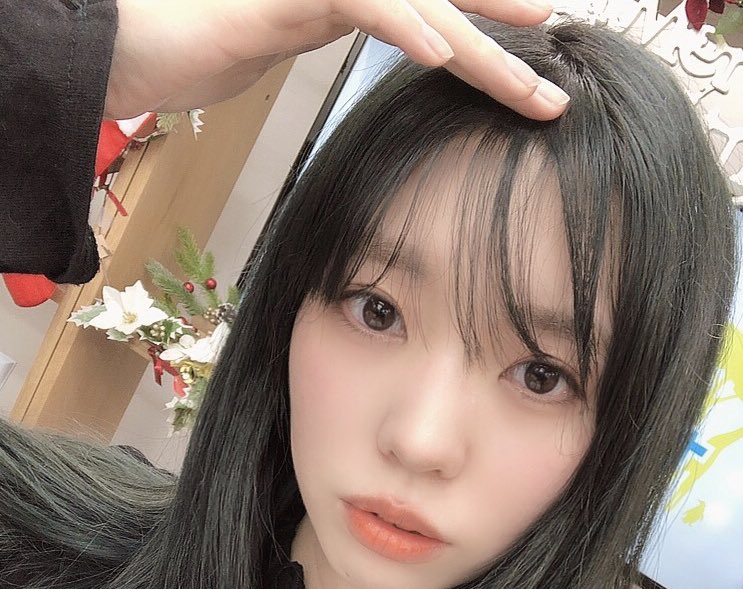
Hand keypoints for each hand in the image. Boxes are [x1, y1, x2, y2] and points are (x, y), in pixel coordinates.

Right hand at [105, 0, 568, 122]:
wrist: (128, 40)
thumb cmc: (195, 40)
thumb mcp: (272, 40)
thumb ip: (313, 32)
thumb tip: (350, 47)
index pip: (427, 5)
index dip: (482, 24)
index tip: (533, 55)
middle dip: (504, 28)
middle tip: (558, 60)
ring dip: (480, 35)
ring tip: (533, 68)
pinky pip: (357, 2)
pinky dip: (403, 26)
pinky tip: (442, 55)